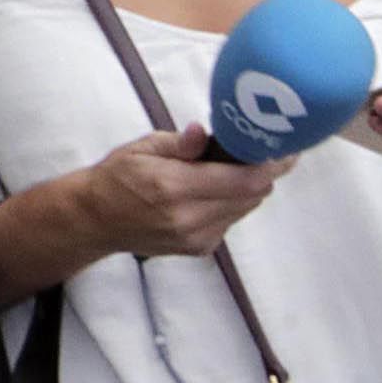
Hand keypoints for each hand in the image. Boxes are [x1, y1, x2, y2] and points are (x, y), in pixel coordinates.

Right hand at [42, 128, 289, 266]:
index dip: (271, 164)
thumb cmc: (117, 178)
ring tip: (230, 169)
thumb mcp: (143, 148)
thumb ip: (180, 143)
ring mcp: (196, 238)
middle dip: (261, 172)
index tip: (285, 147)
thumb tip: (206, 134)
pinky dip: (231, 204)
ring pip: (245, 208)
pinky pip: (231, 221)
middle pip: (253, 195)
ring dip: (246, 188)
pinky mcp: (200, 249)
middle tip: (260, 150)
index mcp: (174, 187)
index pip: (245, 180)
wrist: (96, 220)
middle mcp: (189, 218)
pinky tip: (211, 192)